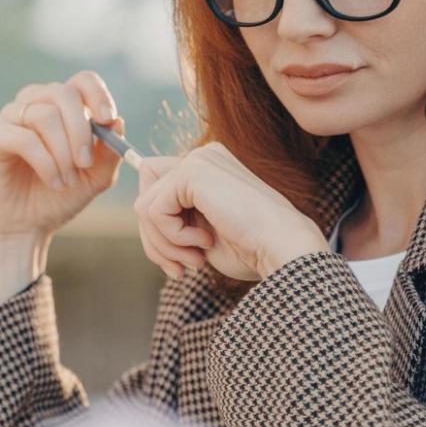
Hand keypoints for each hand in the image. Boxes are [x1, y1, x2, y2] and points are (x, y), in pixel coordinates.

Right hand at [0, 70, 126, 245]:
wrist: (24, 227)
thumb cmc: (57, 199)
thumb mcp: (95, 178)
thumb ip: (109, 152)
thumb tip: (118, 121)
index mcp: (62, 108)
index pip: (81, 81)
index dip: (97, 94)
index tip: (107, 119)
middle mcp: (35, 104)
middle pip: (63, 93)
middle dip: (81, 130)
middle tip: (86, 163)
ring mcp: (11, 117)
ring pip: (44, 115)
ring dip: (63, 153)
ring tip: (67, 181)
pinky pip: (24, 137)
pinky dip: (45, 162)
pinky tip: (53, 181)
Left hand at [132, 142, 327, 280]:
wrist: (281, 247)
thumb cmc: (252, 249)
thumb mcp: (202, 233)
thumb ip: (174, 220)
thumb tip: (144, 214)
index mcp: (208, 170)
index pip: (155, 191)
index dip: (156, 231)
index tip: (176, 263)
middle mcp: (202, 157)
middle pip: (144, 196)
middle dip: (155, 241)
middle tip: (181, 268)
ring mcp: (198, 160)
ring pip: (144, 206)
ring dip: (164, 244)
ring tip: (195, 260)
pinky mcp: (193, 171)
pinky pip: (153, 210)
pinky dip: (171, 237)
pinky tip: (204, 243)